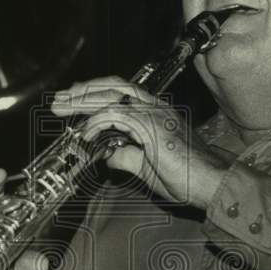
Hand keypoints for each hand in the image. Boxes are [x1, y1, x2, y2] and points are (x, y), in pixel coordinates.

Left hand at [51, 77, 228, 209]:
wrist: (211, 182)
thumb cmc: (187, 177)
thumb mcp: (146, 167)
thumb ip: (126, 158)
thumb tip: (108, 156)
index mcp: (156, 113)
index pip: (121, 94)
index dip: (95, 95)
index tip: (75, 101)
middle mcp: (155, 107)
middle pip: (113, 87)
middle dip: (83, 92)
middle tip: (59, 100)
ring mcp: (154, 113)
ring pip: (111, 96)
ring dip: (83, 101)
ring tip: (62, 107)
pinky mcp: (151, 125)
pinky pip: (116, 115)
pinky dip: (96, 122)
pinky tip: (85, 133)